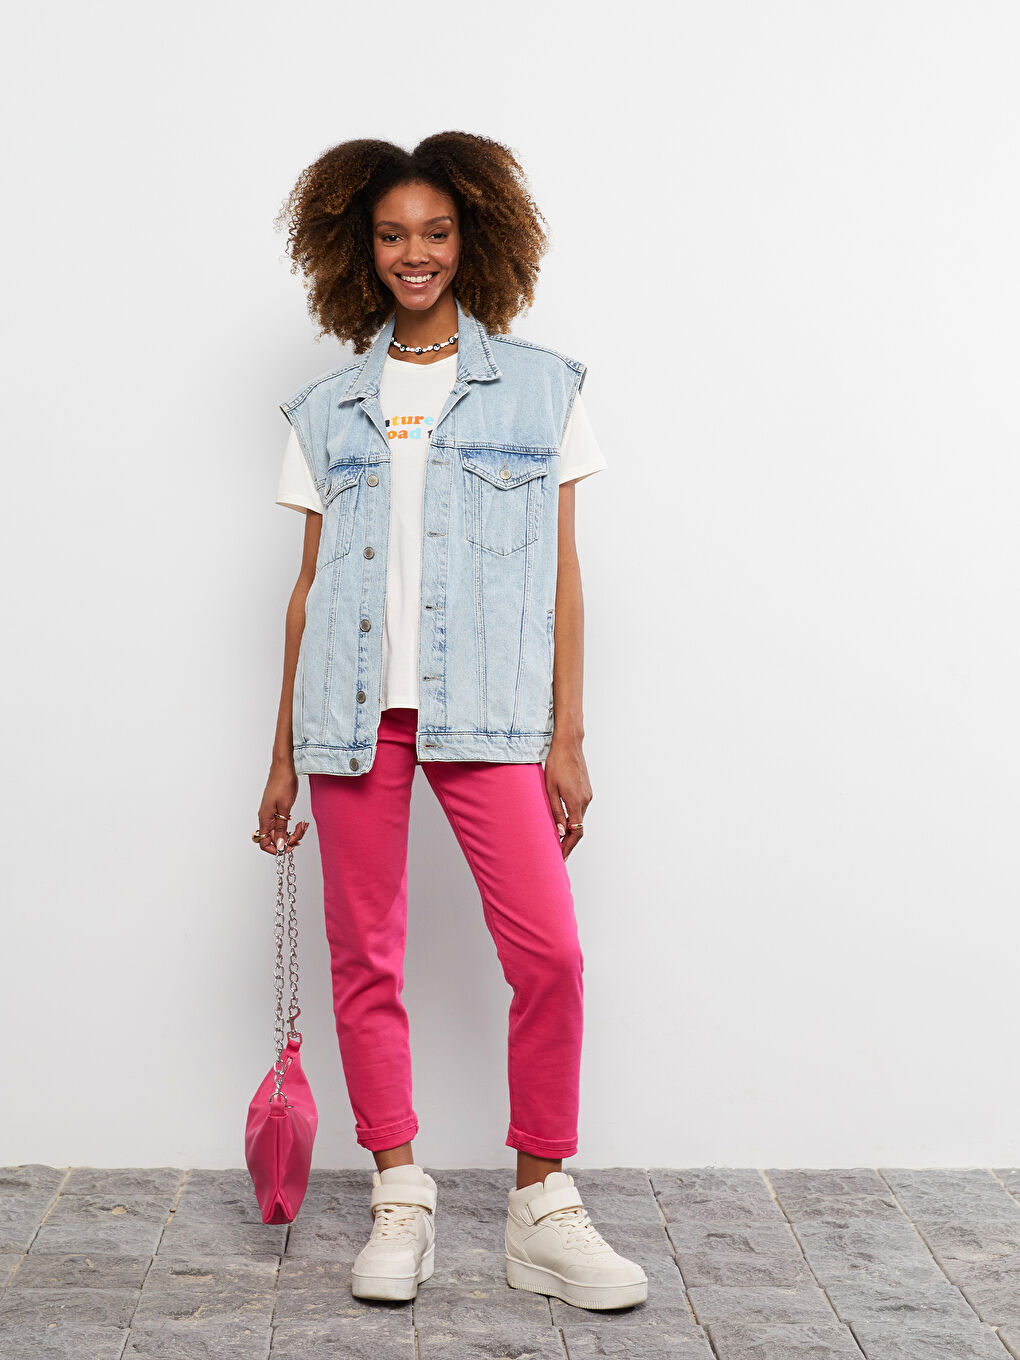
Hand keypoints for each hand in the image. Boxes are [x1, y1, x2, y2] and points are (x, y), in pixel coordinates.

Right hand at [257, 762, 310, 855]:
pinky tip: (299, 823)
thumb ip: (281, 828)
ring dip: (292, 833)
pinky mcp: (277, 809)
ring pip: (280, 832)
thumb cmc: (283, 783)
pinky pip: (282, 824)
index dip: (275, 849)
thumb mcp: (284, 808)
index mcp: (264, 818)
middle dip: (289, 840)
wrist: (284, 768)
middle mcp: (266, 818)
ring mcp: (271, 814)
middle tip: (300, 834)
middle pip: (275, 839)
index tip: (289, 847)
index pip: (263, 843)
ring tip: (302, 827)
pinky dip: (291, 826)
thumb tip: (278, 845)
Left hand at [544, 732, 591, 860]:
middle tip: (558, 853)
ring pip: (580, 818)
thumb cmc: (556, 764)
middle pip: (579, 828)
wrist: (568, 745)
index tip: (561, 857)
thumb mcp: (550, 789)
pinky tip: (564, 821)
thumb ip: (555, 812)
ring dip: (571, 830)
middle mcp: (585, 800)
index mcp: (575, 802)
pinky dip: (574, 818)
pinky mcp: (587, 790)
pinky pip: (581, 809)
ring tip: (558, 839)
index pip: (575, 832)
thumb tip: (560, 832)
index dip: (568, 847)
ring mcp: (588, 795)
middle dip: (569, 842)